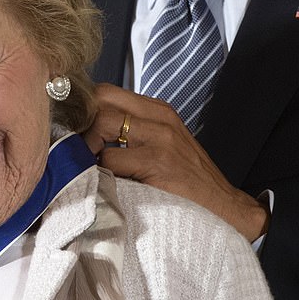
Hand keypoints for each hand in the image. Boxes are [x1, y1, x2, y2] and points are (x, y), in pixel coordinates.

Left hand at [84, 84, 269, 242]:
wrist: (225, 208)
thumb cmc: (187, 180)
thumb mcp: (161, 144)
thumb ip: (131, 132)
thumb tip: (84, 132)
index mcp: (158, 110)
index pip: (106, 91)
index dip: (83, 109)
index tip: (73, 131)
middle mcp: (159, 118)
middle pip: (100, 99)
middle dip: (80, 123)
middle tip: (77, 150)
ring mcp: (160, 138)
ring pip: (101, 122)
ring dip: (87, 147)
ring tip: (90, 167)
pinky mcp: (157, 163)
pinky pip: (110, 158)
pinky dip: (99, 171)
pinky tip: (105, 182)